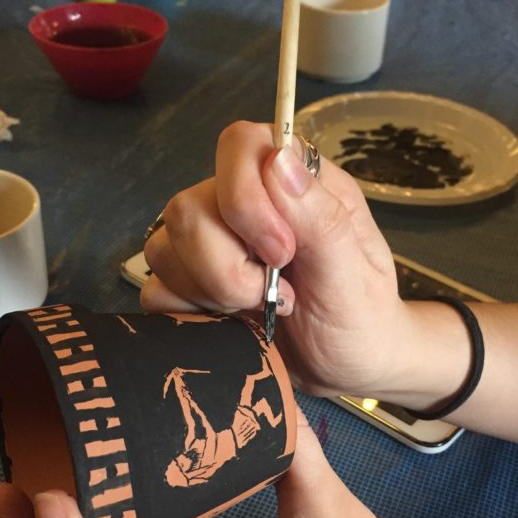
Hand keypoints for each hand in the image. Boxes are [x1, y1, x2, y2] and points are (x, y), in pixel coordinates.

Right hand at [141, 121, 413, 397]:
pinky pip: (155, 289)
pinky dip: (188, 313)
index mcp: (291, 183)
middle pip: (187, 208)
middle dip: (228, 268)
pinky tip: (231, 323)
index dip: (246, 200)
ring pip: (163, 249)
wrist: (349, 370)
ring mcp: (209, 243)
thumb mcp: (355, 273)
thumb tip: (278, 159)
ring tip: (259, 310)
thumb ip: (320, 217)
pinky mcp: (189, 286)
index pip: (237, 146)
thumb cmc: (362, 316)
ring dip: (212, 293)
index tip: (283, 253)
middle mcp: (243, 203)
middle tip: (277, 295)